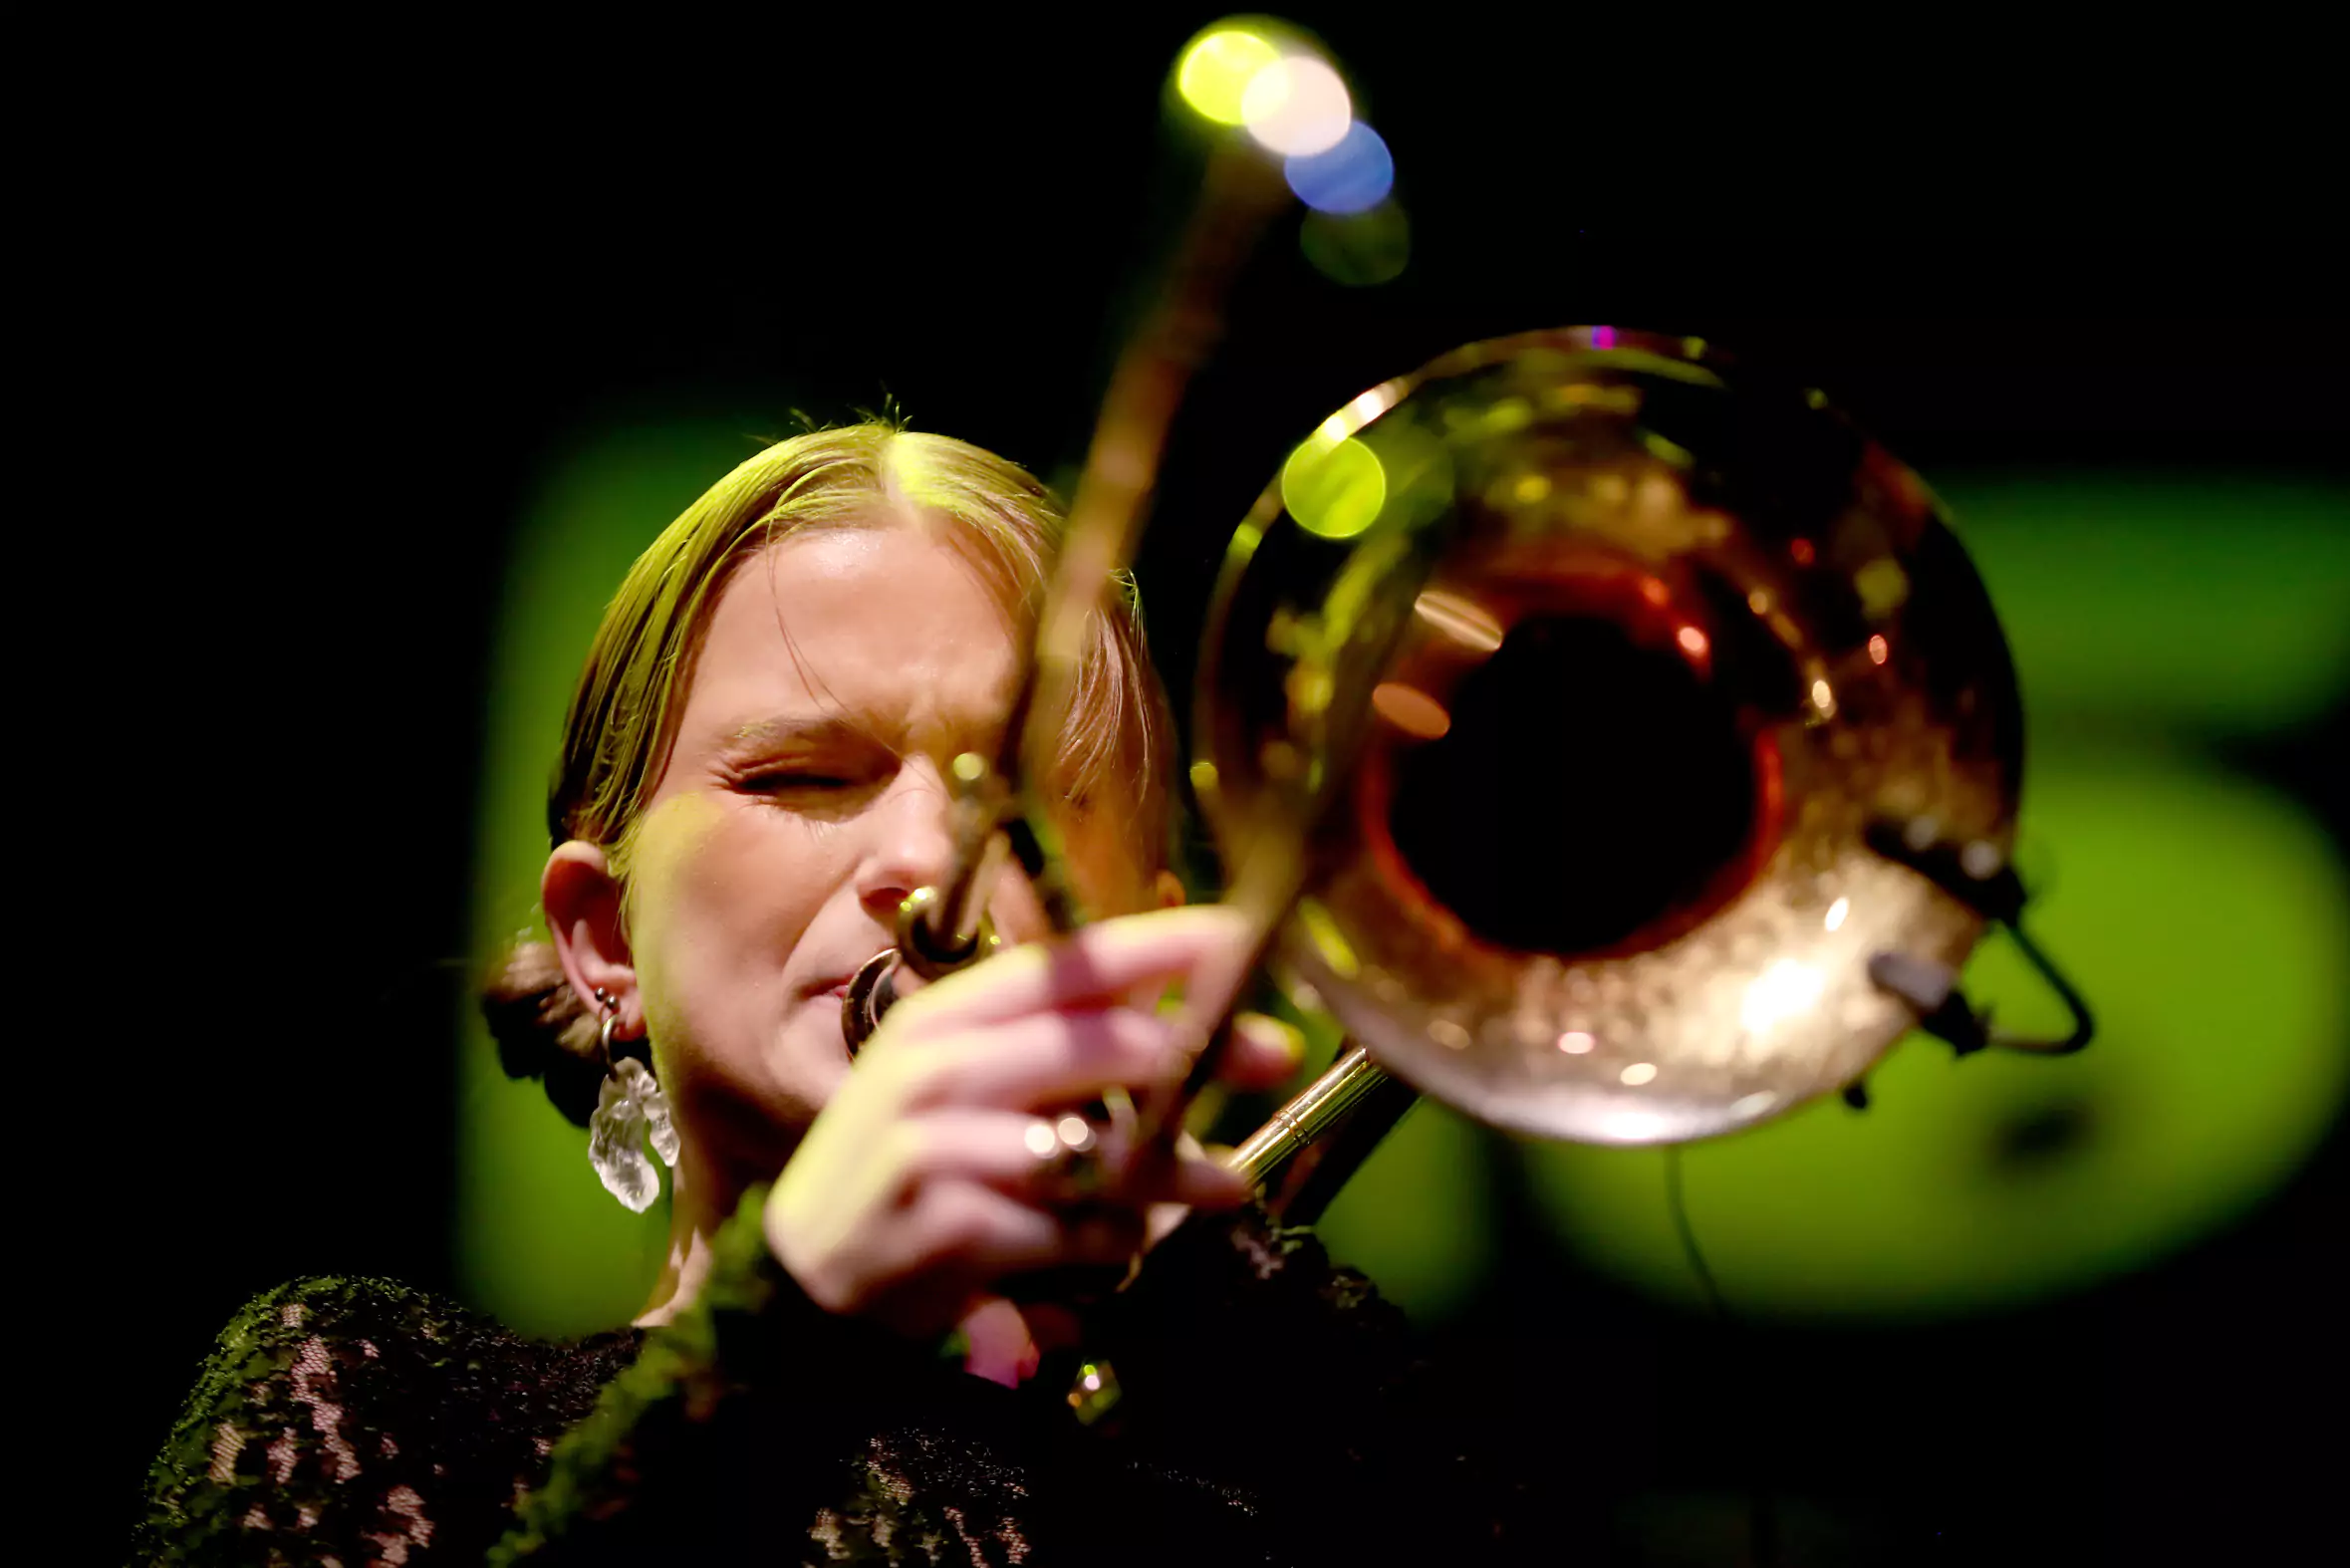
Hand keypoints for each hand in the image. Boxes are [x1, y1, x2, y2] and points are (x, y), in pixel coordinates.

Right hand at [763, 906, 1298, 1340]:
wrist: (800, 1282)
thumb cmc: (906, 1170)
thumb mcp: (960, 1085)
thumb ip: (1053, 1044)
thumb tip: (1172, 1003)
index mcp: (943, 1018)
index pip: (1064, 964)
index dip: (1158, 943)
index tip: (1236, 937)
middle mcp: (934, 1067)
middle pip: (1099, 1043)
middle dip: (1200, 1048)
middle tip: (1274, 1054)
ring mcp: (936, 1147)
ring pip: (1101, 1146)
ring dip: (1174, 1169)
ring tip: (1228, 1184)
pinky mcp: (950, 1229)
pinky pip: (1075, 1230)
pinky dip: (1115, 1240)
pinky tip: (1121, 1245)